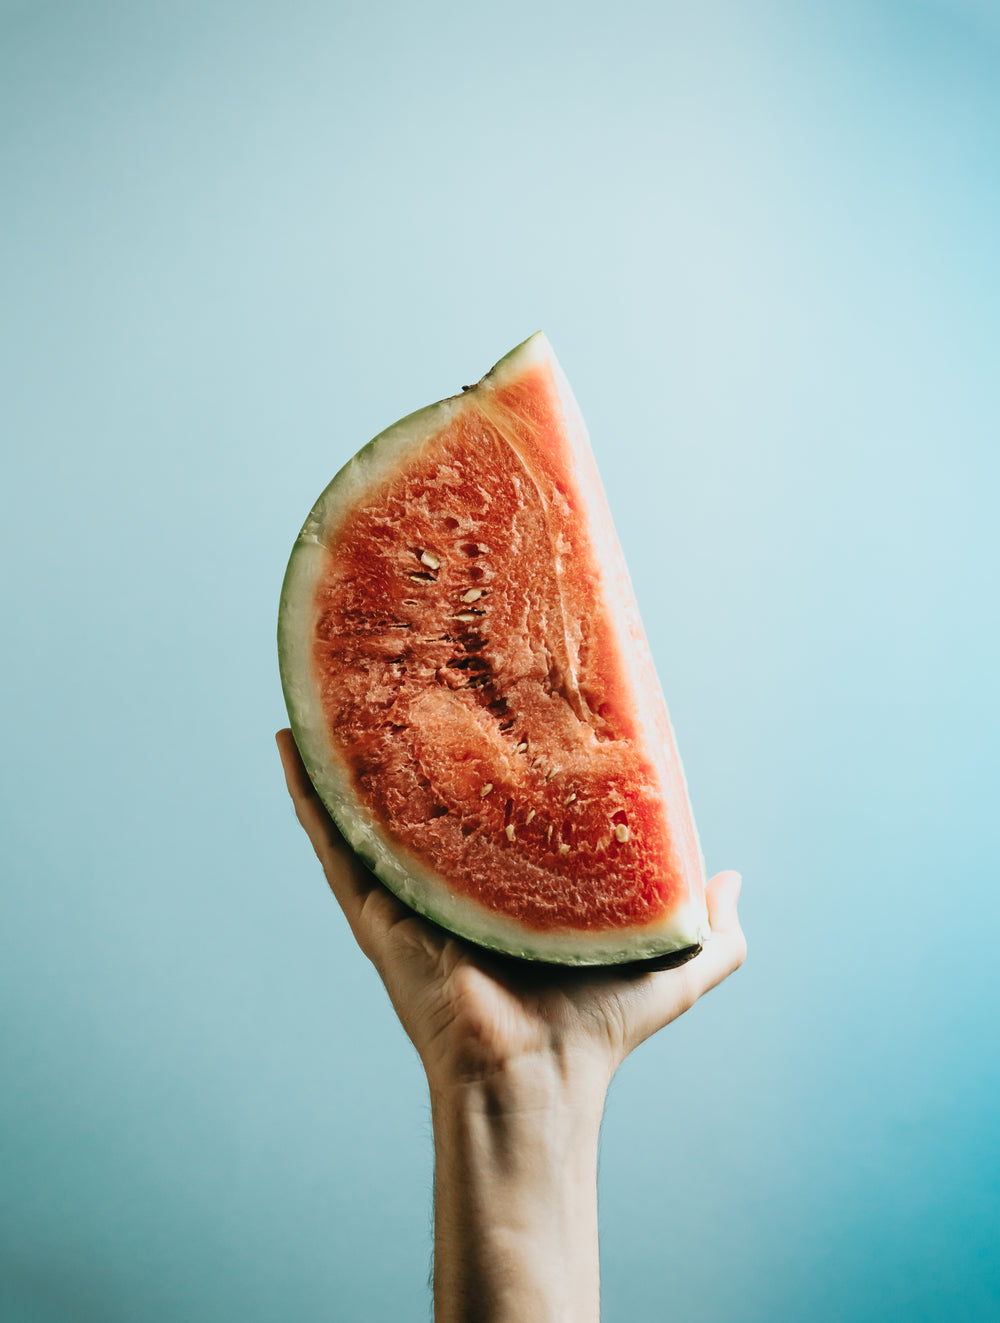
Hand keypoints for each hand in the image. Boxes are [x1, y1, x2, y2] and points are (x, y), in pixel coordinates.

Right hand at [276, 728, 745, 1093]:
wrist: (538, 1076)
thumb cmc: (599, 1027)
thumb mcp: (675, 961)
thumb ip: (714, 926)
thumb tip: (732, 877)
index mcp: (509, 878)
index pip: (494, 796)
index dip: (494, 743)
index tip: (495, 683)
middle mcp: (452, 875)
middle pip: (427, 787)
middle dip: (416, 730)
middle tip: (414, 661)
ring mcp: (408, 885)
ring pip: (369, 799)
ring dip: (349, 744)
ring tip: (338, 683)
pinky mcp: (374, 902)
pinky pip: (332, 834)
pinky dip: (308, 786)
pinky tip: (291, 737)